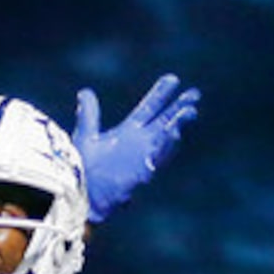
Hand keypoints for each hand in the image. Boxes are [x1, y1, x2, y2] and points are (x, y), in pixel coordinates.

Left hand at [74, 75, 199, 223]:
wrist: (79, 194)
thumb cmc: (83, 170)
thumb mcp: (86, 135)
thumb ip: (89, 115)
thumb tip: (85, 91)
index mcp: (128, 134)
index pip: (149, 109)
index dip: (161, 95)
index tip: (173, 79)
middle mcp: (139, 145)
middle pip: (164, 122)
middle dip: (178, 109)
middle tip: (194, 94)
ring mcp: (142, 159)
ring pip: (166, 141)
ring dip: (178, 126)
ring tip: (190, 111)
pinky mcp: (140, 174)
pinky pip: (156, 159)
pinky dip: (166, 145)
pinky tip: (175, 131)